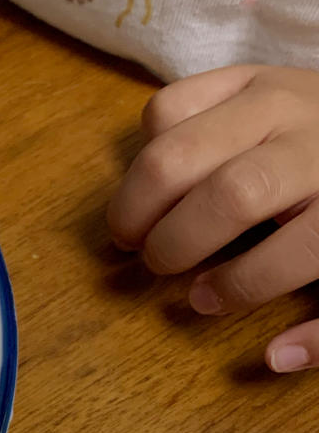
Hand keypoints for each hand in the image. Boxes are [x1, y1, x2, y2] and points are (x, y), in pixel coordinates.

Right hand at [108, 65, 318, 372]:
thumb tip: (274, 358)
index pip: (279, 258)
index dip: (231, 290)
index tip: (205, 300)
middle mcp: (315, 145)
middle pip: (225, 195)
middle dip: (174, 243)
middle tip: (157, 264)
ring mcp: (278, 99)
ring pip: (177, 148)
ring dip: (136, 201)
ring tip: (131, 230)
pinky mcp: (247, 74)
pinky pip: (170, 103)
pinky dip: (149, 143)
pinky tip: (164, 174)